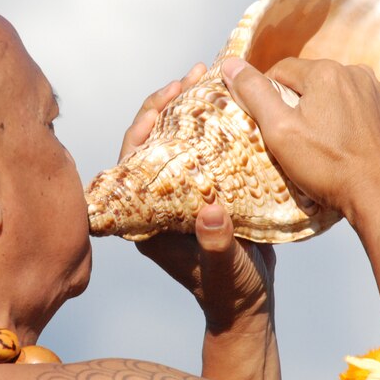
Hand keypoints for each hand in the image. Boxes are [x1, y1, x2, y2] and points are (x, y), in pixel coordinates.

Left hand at [120, 64, 278, 379]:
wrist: (247, 305)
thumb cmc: (229, 294)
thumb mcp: (224, 271)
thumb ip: (216, 247)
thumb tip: (211, 212)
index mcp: (147, 219)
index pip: (132, 162)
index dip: (144, 126)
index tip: (168, 99)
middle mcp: (158, 202)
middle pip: (154, 142)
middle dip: (170, 104)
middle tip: (195, 74)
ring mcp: (181, 195)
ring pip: (179, 141)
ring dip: (193, 108)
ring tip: (213, 76)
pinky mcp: (206, 191)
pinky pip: (205, 149)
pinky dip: (217, 125)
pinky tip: (234, 102)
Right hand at [221, 57, 379, 224]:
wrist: (375, 192)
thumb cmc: (327, 166)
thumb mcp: (279, 131)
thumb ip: (254, 93)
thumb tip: (231, 65)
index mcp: (325, 72)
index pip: (279, 71)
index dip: (266, 96)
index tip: (265, 124)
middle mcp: (352, 73)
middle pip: (305, 81)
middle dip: (292, 104)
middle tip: (288, 139)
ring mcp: (371, 91)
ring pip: (327, 93)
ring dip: (315, 112)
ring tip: (312, 144)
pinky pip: (348, 106)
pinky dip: (336, 120)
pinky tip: (333, 144)